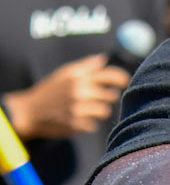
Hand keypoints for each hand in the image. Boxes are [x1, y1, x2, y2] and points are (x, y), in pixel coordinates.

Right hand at [4, 57, 127, 140]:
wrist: (30, 112)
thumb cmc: (49, 91)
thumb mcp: (63, 74)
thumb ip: (85, 66)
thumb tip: (103, 59)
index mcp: (77, 76)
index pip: (109, 75)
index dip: (121, 78)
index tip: (125, 82)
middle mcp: (79, 91)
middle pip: (111, 95)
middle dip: (107, 97)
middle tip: (97, 98)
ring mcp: (79, 108)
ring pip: (105, 111)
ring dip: (99, 111)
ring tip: (86, 109)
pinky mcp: (77, 124)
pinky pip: (94, 125)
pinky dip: (88, 123)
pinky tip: (77, 119)